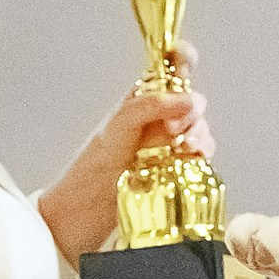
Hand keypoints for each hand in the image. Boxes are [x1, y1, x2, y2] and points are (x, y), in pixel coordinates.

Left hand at [36, 46, 214, 263]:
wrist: (77, 220)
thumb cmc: (87, 173)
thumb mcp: (115, 129)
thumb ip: (149, 107)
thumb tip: (188, 98)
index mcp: (137, 104)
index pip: (165, 71)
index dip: (180, 58)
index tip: (189, 58)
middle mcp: (153, 124)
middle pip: (189, 102)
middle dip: (193, 109)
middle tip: (177, 128)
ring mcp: (164, 150)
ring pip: (197, 131)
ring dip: (199, 136)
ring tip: (184, 149)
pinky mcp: (173, 176)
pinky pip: (198, 160)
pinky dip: (201, 158)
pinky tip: (191, 164)